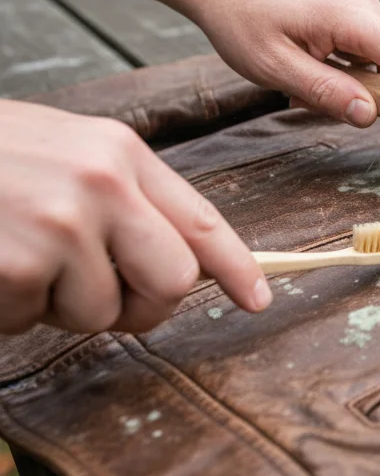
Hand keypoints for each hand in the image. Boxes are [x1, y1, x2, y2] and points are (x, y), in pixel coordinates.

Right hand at [0, 100, 269, 334]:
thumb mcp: (64, 153)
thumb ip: (121, 198)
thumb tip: (177, 260)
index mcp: (120, 154)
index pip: (200, 220)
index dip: (236, 267)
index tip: (258, 298)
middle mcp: (102, 186)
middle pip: (171, 281)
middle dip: (144, 305)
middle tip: (103, 298)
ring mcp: (61, 226)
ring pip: (101, 313)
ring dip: (59, 306)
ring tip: (18, 259)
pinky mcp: (19, 265)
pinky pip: (36, 322)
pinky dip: (11, 311)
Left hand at [185, 0, 379, 127]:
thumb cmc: (245, 24)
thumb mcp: (276, 68)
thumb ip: (325, 92)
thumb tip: (370, 115)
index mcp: (352, 20)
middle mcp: (368, 12)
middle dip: (376, 94)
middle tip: (318, 89)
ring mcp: (364, 15)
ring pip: (379, 68)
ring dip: (348, 85)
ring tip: (297, 79)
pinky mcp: (356, 22)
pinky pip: (367, 60)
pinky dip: (345, 76)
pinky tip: (306, 71)